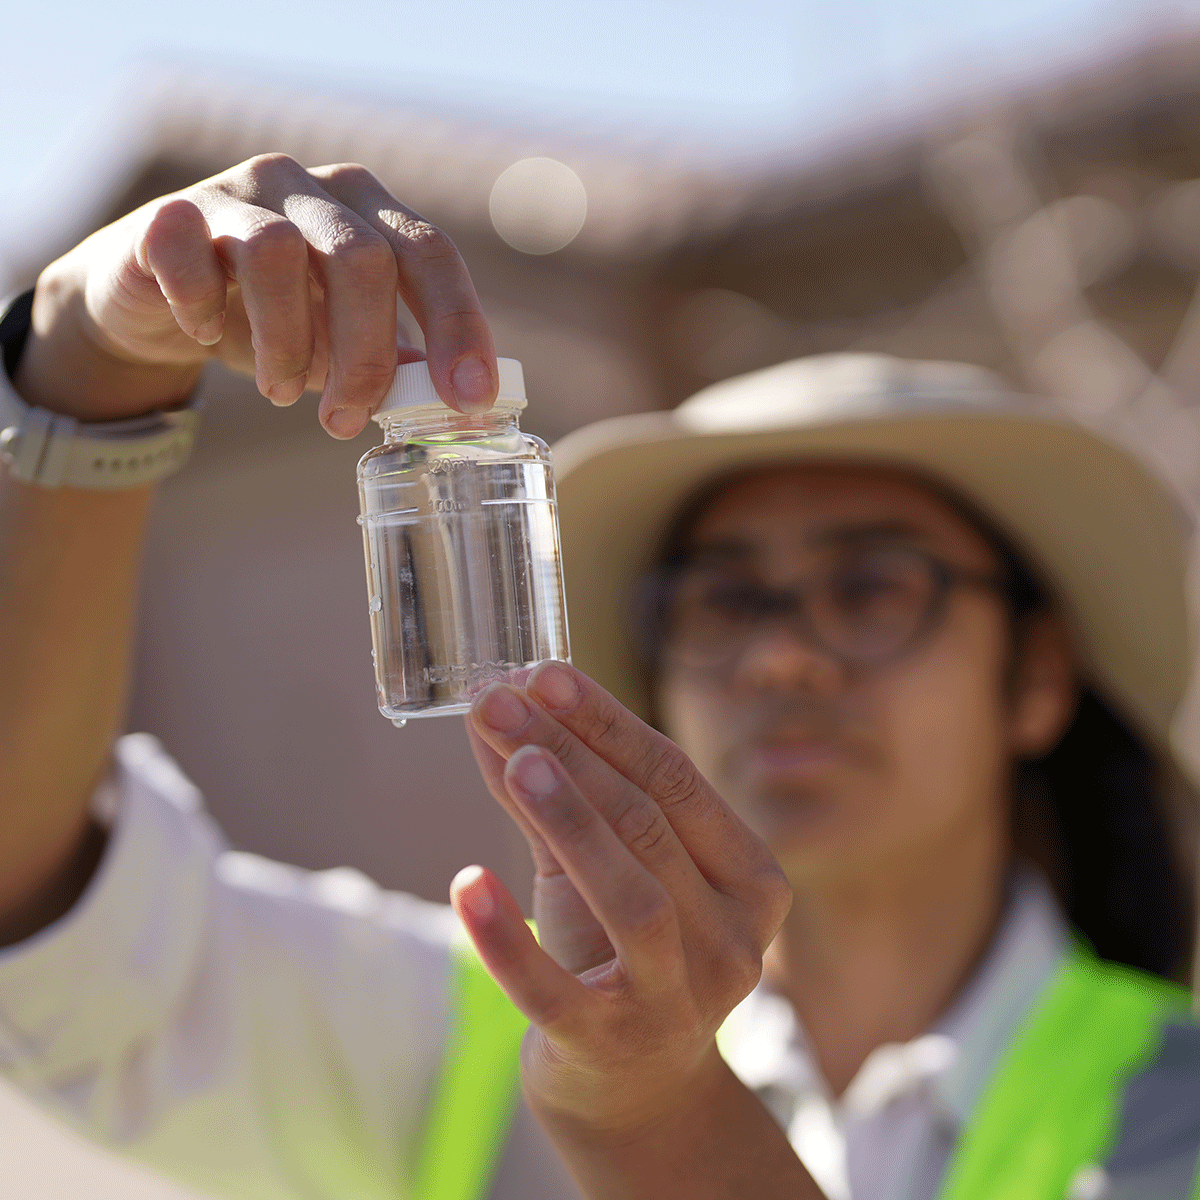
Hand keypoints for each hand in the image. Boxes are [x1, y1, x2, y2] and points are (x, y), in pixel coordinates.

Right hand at [16, 154, 495, 435]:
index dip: (458, 325)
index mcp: (369, 212)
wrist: (160, 299)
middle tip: (345, 420)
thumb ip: (397, 360)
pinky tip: (207, 335)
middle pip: (361, 259)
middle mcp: (311, 188)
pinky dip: (203, 308)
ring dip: (285, 344)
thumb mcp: (342, 342)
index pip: (431, 254)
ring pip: (278, 255)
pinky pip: (188, 254)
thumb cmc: (271, 319)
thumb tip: (458, 403)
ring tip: (278, 393)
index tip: (470, 398)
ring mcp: (239, 192)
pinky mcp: (169, 214)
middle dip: (364, 355)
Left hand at [454, 662, 797, 1194]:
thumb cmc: (623, 952)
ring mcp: (678, 1001)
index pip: (678, 781)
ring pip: (632, 897)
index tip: (544, 674)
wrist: (635, 1092)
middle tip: (502, 702)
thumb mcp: (601, 868)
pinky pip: (555, 991)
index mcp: (752, 883)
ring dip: (569, 821)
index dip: (608, 723)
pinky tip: (465, 884)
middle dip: (571, 754)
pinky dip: (506, 938)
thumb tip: (497, 710)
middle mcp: (733, 942)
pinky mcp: (610, 1046)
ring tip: (513, 761)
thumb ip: (557, 794)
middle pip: (649, 827)